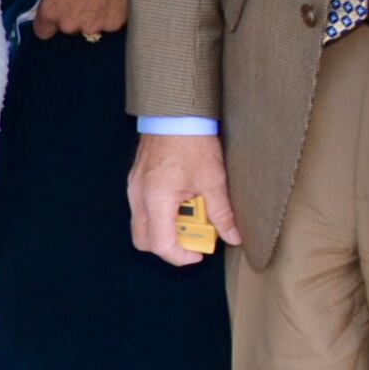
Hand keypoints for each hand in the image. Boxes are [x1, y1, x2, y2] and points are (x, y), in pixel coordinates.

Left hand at [33, 0, 130, 40]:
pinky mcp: (112, 26)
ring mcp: (91, 27)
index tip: (55, 17)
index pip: (43, 31)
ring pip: (90, 27)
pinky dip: (110, 15)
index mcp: (50, 12)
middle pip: (69, 27)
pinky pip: (109, 23)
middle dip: (74, 18)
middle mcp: (69, 24)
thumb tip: (53, 3)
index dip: (49, 24)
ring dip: (93, 17)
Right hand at [127, 131, 240, 265]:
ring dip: (166, 229)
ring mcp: (134, 188)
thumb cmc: (192, 144)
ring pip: (143, 225)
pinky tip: (181, 201)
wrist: (175, 113)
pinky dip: (161, 215)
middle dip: (170, 246)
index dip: (181, 256)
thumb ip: (222, 213)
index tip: (199, 254)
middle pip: (145, 241)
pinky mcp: (136, 180)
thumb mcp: (213, 180)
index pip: (161, 244)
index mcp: (156, 200)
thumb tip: (234, 236)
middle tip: (194, 238)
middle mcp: (138, 197)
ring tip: (191, 215)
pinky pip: (143, 209)